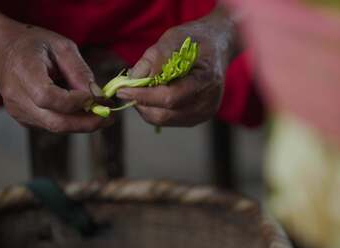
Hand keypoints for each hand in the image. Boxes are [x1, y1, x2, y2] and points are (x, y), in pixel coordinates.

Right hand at [0, 24, 110, 132]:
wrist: (0, 51)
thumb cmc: (32, 44)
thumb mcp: (61, 46)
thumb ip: (79, 71)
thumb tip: (97, 96)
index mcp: (22, 72)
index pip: (49, 98)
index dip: (75, 102)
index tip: (96, 97)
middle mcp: (16, 97)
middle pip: (55, 122)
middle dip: (86, 123)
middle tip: (109, 117)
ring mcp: (18, 111)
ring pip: (55, 127)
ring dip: (81, 123)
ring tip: (100, 111)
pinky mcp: (23, 119)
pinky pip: (51, 125)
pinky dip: (70, 120)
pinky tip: (81, 109)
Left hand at [116, 6, 239, 126]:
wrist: (217, 48)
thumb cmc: (196, 40)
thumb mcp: (175, 37)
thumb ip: (155, 57)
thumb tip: (134, 78)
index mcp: (206, 80)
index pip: (170, 98)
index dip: (143, 96)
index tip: (121, 89)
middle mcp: (207, 102)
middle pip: (164, 114)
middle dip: (141, 103)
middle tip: (127, 89)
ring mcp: (203, 113)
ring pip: (163, 120)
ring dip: (146, 106)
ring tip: (141, 88)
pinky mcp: (197, 118)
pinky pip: (168, 119)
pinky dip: (155, 108)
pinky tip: (154, 93)